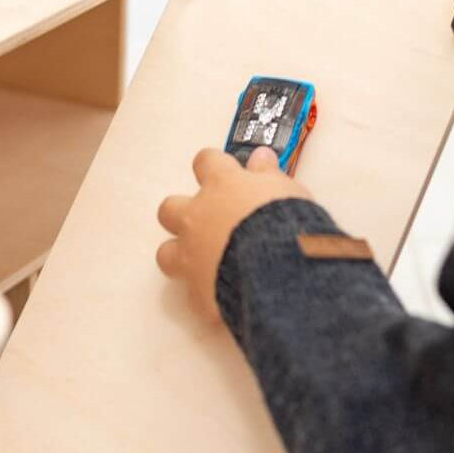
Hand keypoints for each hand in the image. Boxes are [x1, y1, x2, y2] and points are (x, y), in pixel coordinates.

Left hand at [157, 147, 309, 322]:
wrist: (280, 269)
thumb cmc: (286, 223)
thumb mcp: (286, 189)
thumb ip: (268, 174)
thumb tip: (262, 157)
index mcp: (221, 186)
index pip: (206, 162)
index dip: (213, 166)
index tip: (222, 170)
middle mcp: (197, 218)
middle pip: (170, 209)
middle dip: (184, 213)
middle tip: (208, 219)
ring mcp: (192, 256)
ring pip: (166, 253)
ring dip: (181, 255)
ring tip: (203, 261)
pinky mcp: (198, 292)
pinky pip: (195, 293)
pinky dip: (207, 292)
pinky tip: (224, 295)